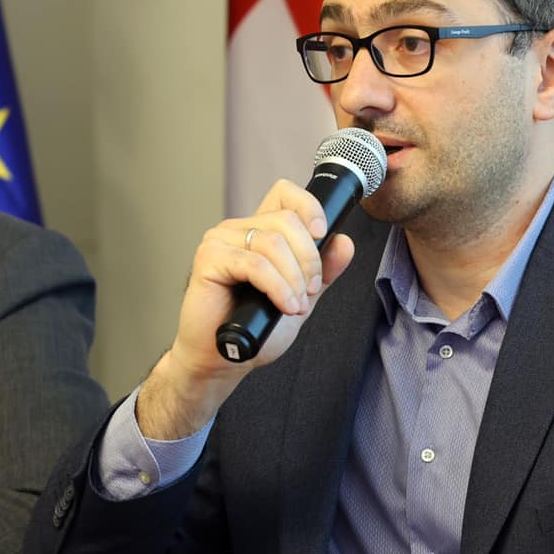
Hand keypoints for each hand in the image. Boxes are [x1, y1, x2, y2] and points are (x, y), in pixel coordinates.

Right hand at [139, 181, 357, 439]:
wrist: (223, 359)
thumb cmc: (255, 328)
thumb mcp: (300, 297)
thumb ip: (321, 272)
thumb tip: (344, 243)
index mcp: (258, 231)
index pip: (284, 193)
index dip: (309, 206)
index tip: (322, 234)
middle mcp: (237, 230)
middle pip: (287, 220)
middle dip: (309, 259)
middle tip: (309, 291)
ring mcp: (220, 241)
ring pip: (273, 242)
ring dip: (294, 278)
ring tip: (296, 306)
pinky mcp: (208, 259)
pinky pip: (256, 264)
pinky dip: (277, 287)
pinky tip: (284, 306)